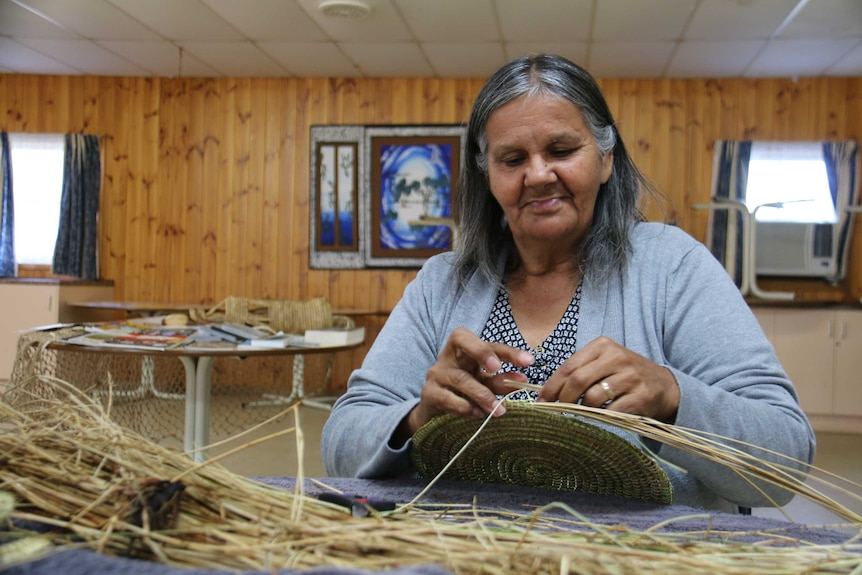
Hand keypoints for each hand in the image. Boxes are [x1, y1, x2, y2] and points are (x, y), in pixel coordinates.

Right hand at [401, 327, 534, 436]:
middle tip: (498, 368)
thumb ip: (499, 382)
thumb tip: (522, 381)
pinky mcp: (429, 394)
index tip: (528, 362)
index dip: (507, 350)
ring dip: (482, 394)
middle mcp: (448, 356)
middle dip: (482, 352)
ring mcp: (437, 374)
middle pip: (460, 340)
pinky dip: (464, 407)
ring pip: (460, 378)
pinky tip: (477, 414)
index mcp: (465, 350)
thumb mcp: (482, 385)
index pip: (486, 342)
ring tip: (498, 409)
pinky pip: (447, 398)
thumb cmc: (462, 394)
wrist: (434, 414)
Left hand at [537, 336, 679, 421]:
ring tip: (582, 412)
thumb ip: (580, 371)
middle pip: (578, 380)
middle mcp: (617, 357)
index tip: (542, 400)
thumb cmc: (625, 375)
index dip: (552, 386)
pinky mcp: (641, 396)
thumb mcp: (604, 363)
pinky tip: (600, 417)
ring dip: (582, 409)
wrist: (664, 386)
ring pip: (593, 397)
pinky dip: (600, 418)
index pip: (569, 366)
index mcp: (603, 346)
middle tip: (557, 410)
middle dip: (563, 398)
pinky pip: (611, 411)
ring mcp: (630, 377)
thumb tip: (548, 392)